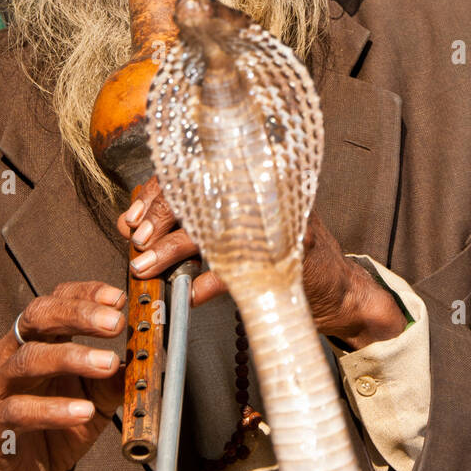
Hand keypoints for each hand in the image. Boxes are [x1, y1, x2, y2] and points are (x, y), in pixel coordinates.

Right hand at [0, 281, 125, 470]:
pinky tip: (83, 411)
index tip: (120, 299)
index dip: (87, 294)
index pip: (57, 299)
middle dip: (79, 314)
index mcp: (37, 339)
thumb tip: (146, 356)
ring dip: (71, 357)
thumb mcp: (96, 399)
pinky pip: (18, 410)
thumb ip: (115, 378)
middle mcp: (11, 353)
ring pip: (28, 359)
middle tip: (115, 323)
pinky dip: (53, 410)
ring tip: (107, 364)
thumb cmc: (56, 428)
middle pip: (38, 316)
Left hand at [118, 180, 404, 350]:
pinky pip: (240, 266)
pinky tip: (191, 295)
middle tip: (137, 246)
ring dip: (172, 251)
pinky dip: (210, 284)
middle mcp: (261, 193)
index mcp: (246, 183)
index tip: (131, 222)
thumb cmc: (281, 258)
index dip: (154, 196)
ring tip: (148, 270)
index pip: (190, 174)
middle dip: (158, 221)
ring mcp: (277, 221)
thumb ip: (194, 224)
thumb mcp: (238, 233)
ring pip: (210, 227)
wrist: (340, 289)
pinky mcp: (289, 253)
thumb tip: (135, 226)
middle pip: (196, 194)